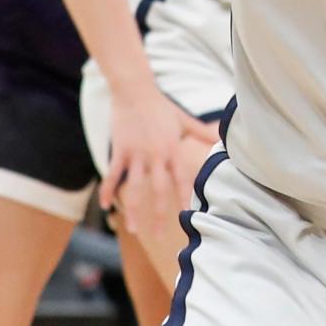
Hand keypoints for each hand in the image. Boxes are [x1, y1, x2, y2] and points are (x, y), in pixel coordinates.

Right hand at [102, 86, 217, 232]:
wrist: (135, 90)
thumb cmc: (161, 105)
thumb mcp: (183, 119)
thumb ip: (200, 132)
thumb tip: (219, 138)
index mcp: (173, 149)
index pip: (181, 180)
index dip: (184, 199)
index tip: (187, 218)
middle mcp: (156, 155)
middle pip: (159, 190)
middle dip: (159, 215)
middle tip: (158, 236)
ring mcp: (137, 154)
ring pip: (135, 187)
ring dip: (134, 210)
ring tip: (132, 229)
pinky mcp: (120, 150)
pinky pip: (114, 175)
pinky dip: (109, 191)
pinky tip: (106, 206)